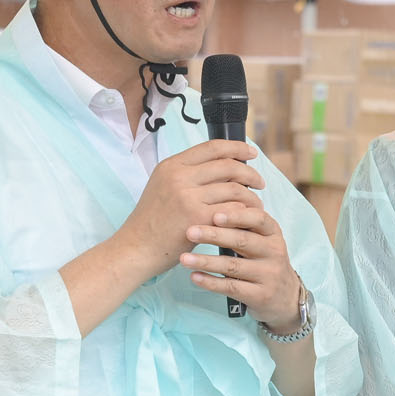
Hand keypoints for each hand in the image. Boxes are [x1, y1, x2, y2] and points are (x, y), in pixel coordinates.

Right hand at [115, 141, 263, 282]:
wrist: (135, 248)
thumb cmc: (152, 221)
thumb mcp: (162, 186)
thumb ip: (187, 175)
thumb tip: (223, 167)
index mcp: (171, 165)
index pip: (212, 147)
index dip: (236, 147)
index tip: (250, 153)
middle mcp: (179, 177)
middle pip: (227, 165)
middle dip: (249, 173)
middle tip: (259, 182)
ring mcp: (188, 197)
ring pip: (234, 188)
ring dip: (251, 196)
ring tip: (255, 204)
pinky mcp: (197, 219)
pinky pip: (232, 210)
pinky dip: (244, 213)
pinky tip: (246, 219)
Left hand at [179, 206, 303, 331]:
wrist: (286, 297)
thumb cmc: (264, 261)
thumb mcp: (262, 240)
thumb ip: (243, 224)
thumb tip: (211, 201)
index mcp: (273, 233)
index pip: (258, 219)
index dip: (236, 216)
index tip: (213, 214)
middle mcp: (274, 252)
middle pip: (242, 241)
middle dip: (214, 235)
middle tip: (190, 232)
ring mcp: (268, 275)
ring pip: (233, 266)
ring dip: (206, 261)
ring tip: (184, 258)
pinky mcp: (260, 295)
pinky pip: (232, 287)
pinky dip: (211, 282)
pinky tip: (194, 276)